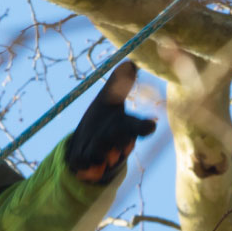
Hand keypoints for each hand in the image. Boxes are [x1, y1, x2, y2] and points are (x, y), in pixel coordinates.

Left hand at [65, 61, 156, 182]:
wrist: (84, 146)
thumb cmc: (102, 120)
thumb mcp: (107, 100)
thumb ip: (118, 83)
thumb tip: (131, 62)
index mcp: (124, 127)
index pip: (136, 125)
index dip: (143, 126)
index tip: (151, 126)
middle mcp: (117, 143)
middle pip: (121, 141)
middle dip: (119, 138)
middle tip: (116, 137)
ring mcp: (103, 157)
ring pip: (100, 153)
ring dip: (97, 149)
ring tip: (95, 148)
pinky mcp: (87, 167)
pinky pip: (83, 164)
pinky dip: (81, 162)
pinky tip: (80, 161)